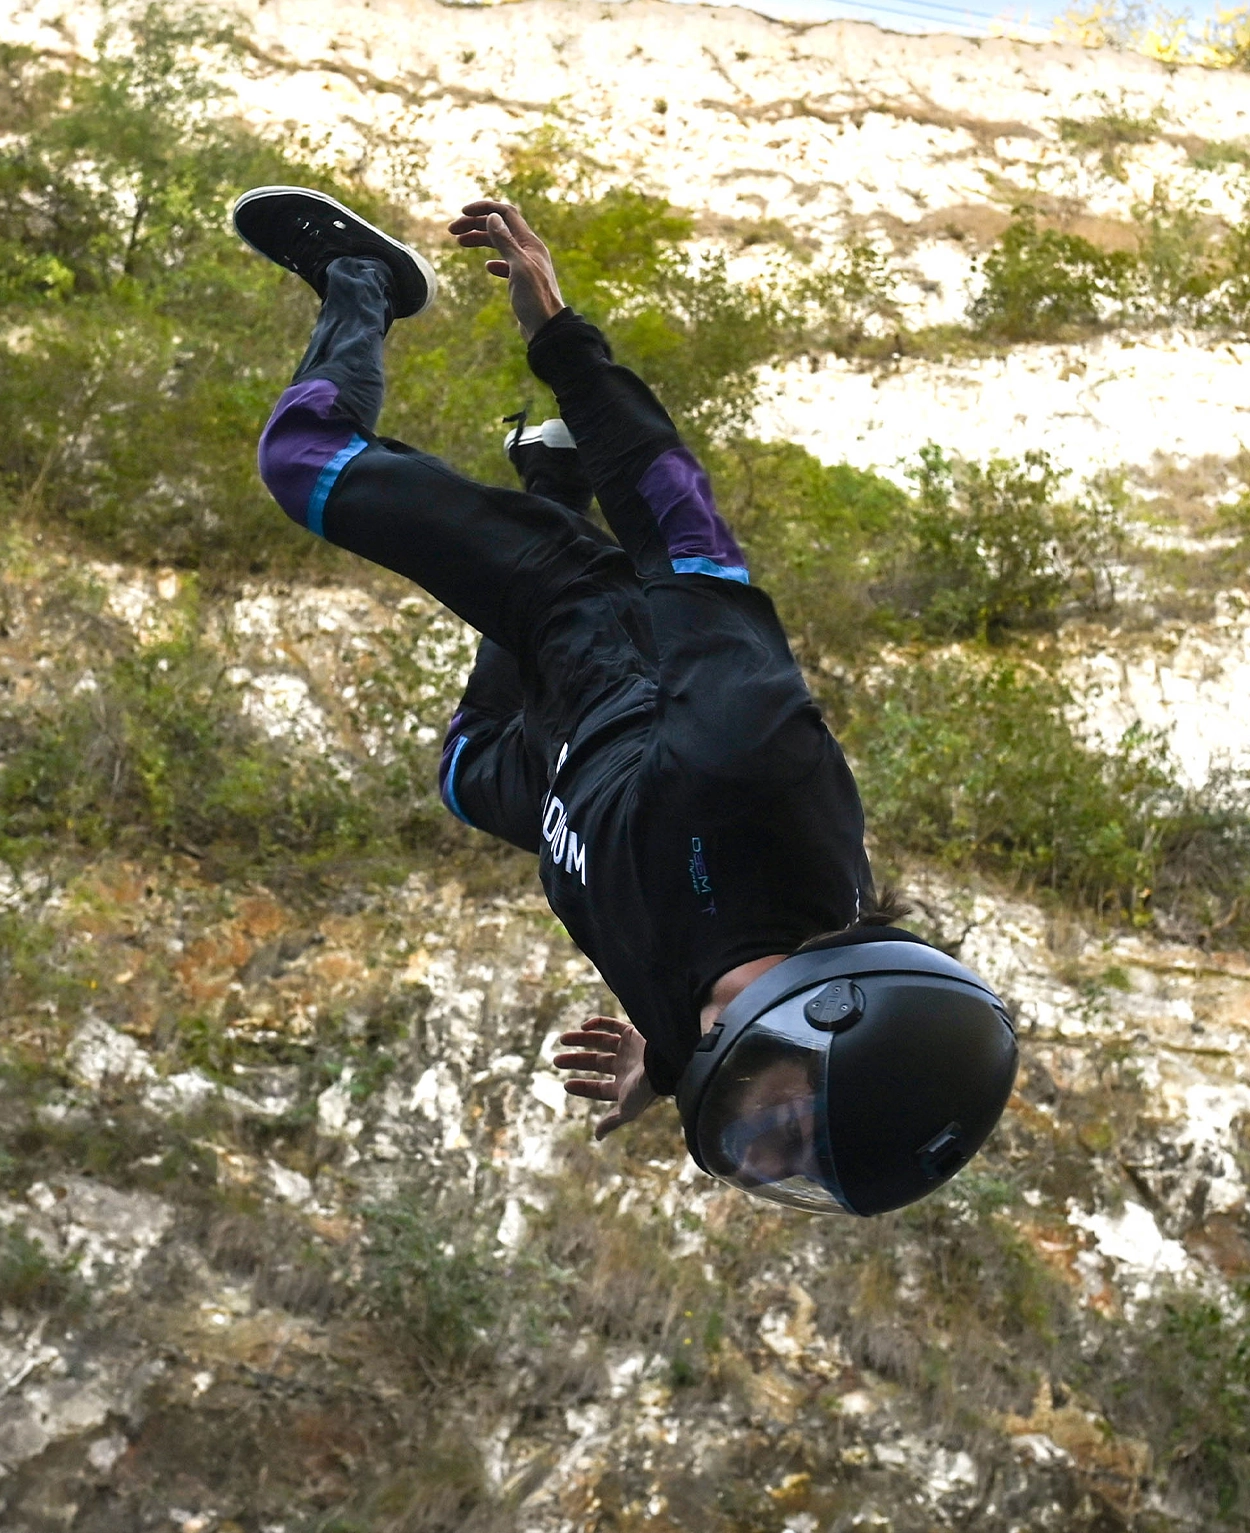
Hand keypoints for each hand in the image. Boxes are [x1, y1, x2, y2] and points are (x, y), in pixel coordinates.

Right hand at [447, 200, 565, 339]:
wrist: (546, 329)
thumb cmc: (535, 299)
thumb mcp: (518, 267)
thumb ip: (505, 241)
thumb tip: (492, 217)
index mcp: (530, 243)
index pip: (506, 214)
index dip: (484, 209)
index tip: (463, 212)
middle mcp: (529, 251)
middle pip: (500, 227)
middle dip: (476, 224)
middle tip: (453, 230)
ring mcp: (526, 266)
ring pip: (500, 245)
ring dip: (480, 240)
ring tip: (460, 242)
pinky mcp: (522, 282)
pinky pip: (506, 264)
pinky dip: (495, 262)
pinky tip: (487, 267)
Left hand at [553, 1016, 657, 1139]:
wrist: (664, 1062)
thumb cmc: (646, 1088)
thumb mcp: (627, 1110)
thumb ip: (612, 1122)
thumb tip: (597, 1137)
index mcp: (624, 1086)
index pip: (598, 1088)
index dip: (582, 1087)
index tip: (565, 1084)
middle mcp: (625, 1066)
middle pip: (595, 1062)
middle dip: (576, 1061)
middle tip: (555, 1061)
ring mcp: (629, 1049)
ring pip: (600, 1041)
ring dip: (581, 1040)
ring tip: (562, 1038)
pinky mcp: (632, 1032)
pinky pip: (612, 1025)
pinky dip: (598, 1023)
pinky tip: (583, 1026)